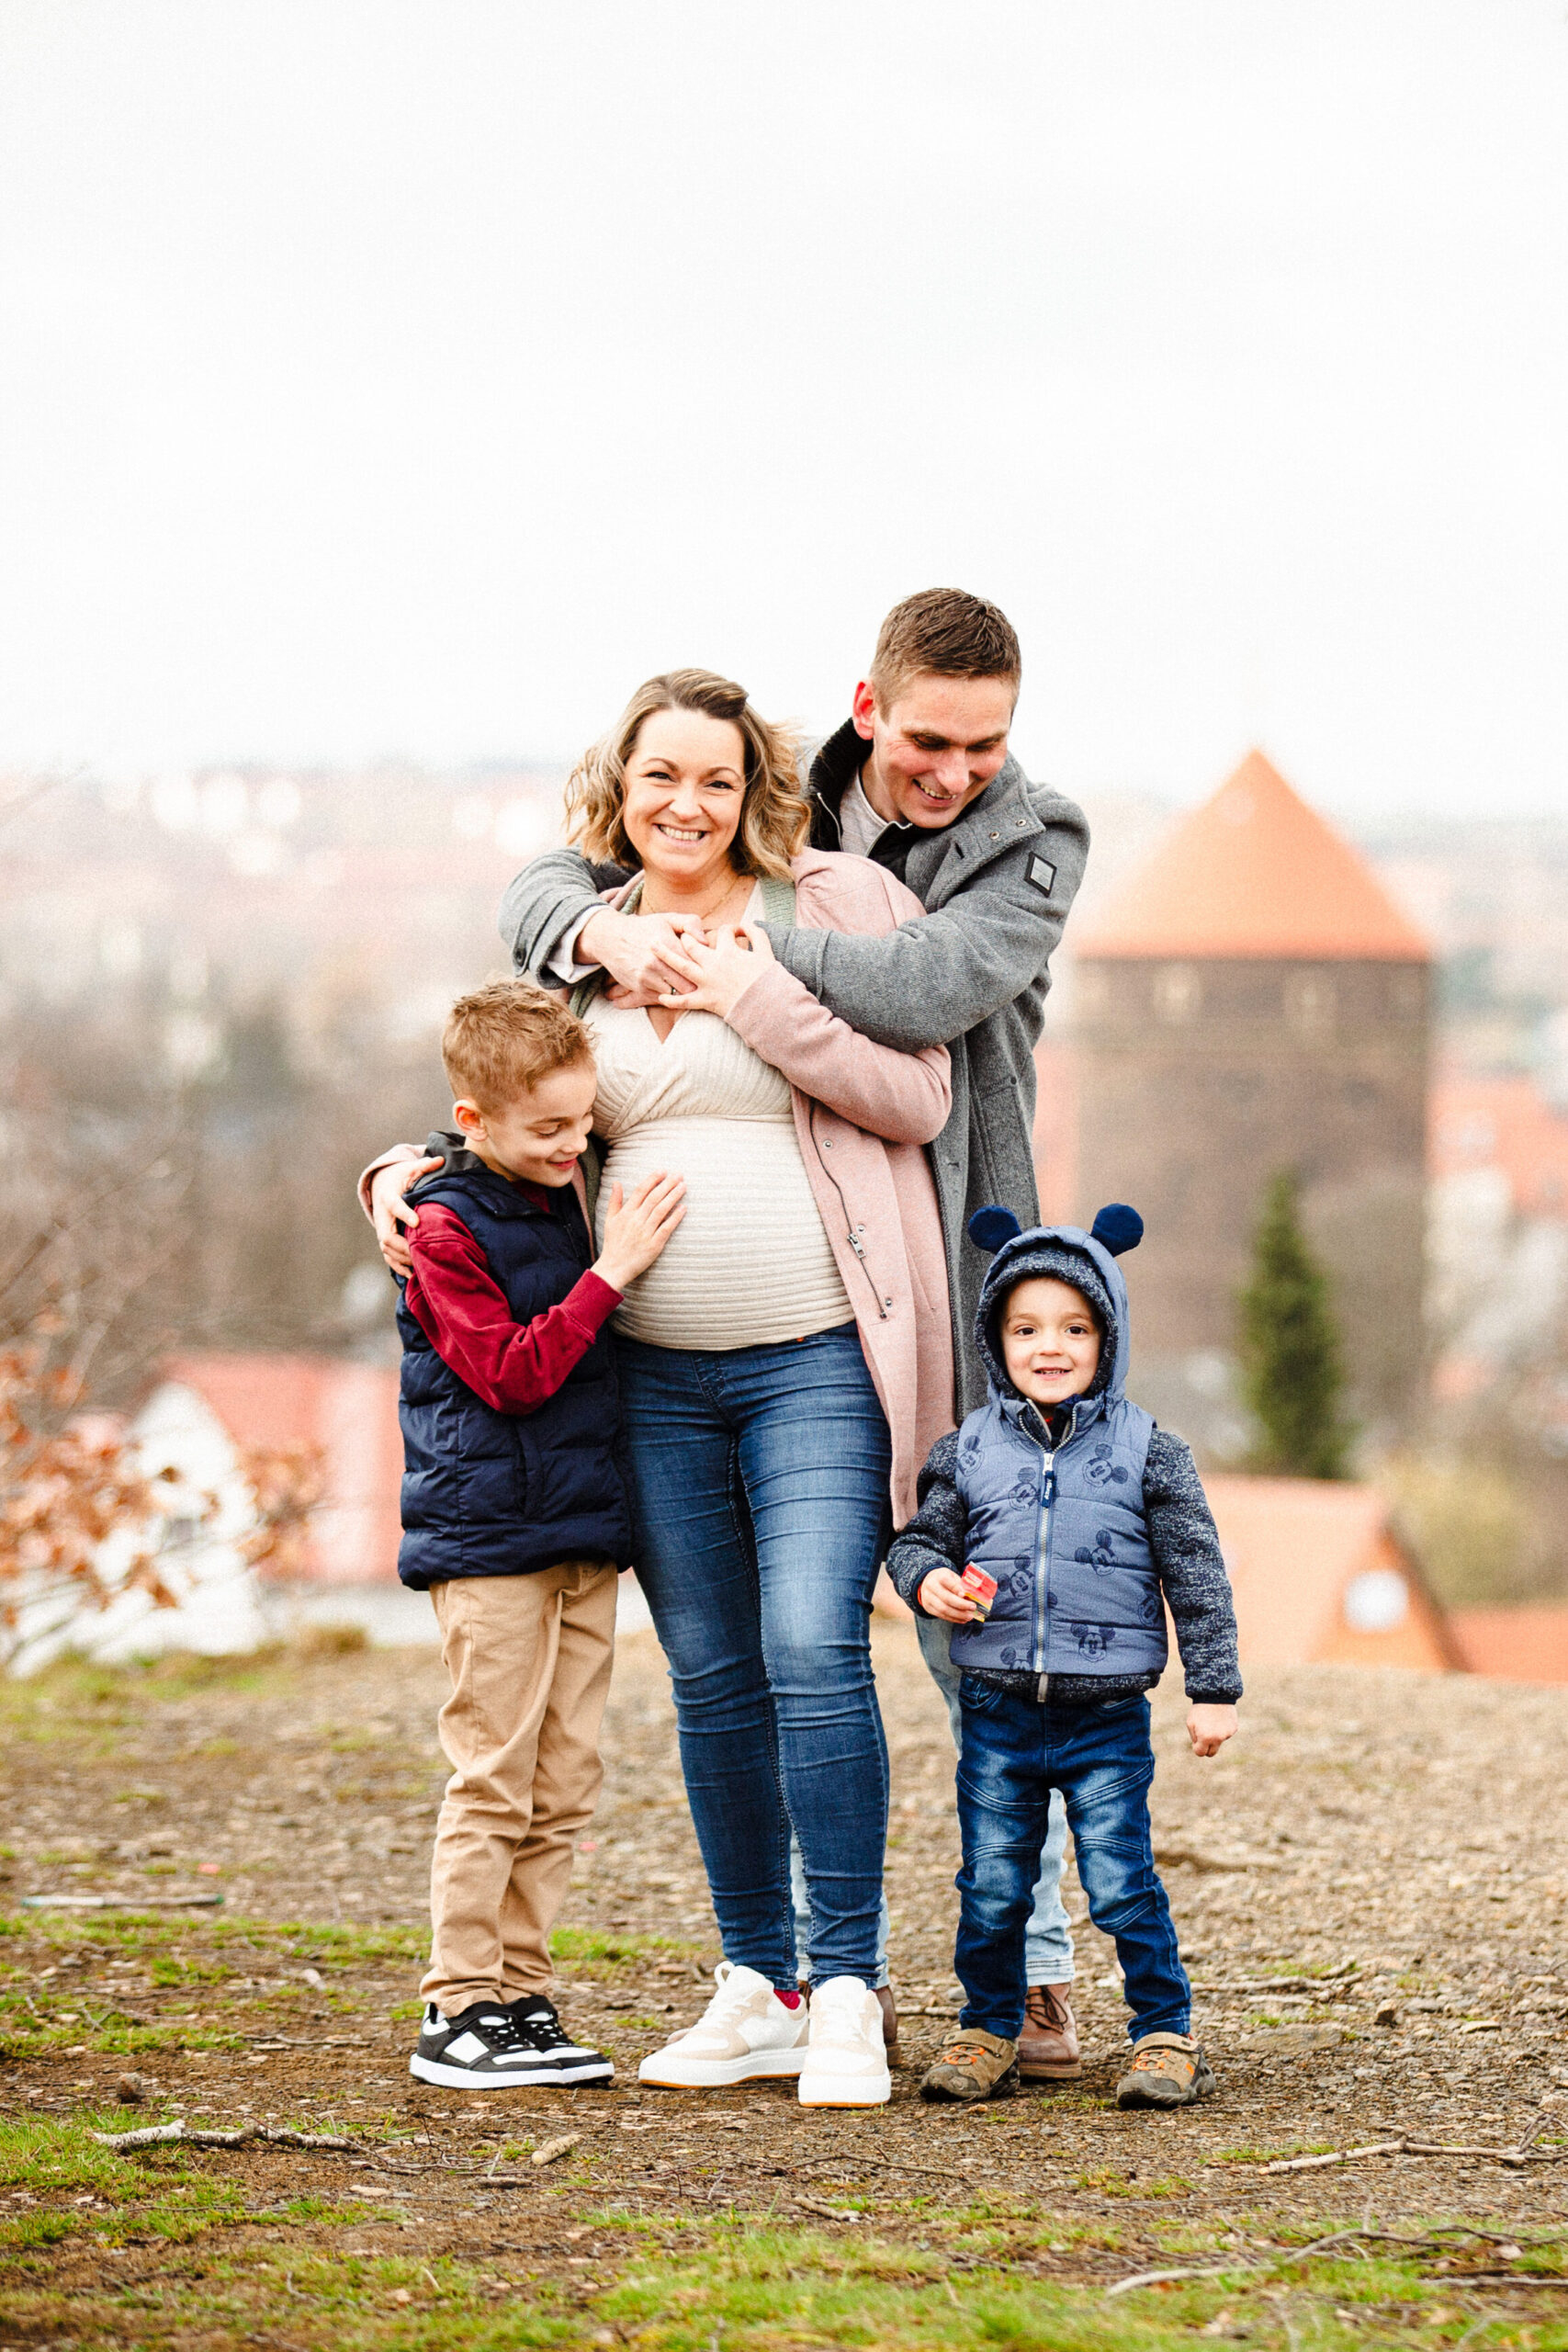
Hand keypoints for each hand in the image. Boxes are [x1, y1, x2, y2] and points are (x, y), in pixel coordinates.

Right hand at [371, 1156, 442, 1275]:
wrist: (383, 1184)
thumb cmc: (401, 1177)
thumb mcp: (411, 1169)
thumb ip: (425, 1166)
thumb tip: (440, 1160)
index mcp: (388, 1196)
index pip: (394, 1206)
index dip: (404, 1214)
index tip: (418, 1222)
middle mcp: (382, 1215)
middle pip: (386, 1235)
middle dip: (402, 1245)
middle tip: (421, 1252)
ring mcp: (382, 1228)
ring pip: (386, 1248)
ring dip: (401, 1258)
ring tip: (420, 1266)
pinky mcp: (384, 1239)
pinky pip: (387, 1256)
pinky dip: (398, 1266)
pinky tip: (412, 1275)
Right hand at [580, 909, 706, 1005]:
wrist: (610, 938)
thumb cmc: (644, 928)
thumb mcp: (666, 919)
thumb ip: (690, 924)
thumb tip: (705, 940)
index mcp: (667, 944)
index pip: (695, 963)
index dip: (705, 969)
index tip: (711, 971)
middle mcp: (656, 962)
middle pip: (688, 984)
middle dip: (698, 986)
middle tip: (706, 987)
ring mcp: (647, 977)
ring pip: (676, 995)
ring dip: (684, 994)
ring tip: (694, 992)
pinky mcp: (639, 988)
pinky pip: (661, 999)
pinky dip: (669, 997)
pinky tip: (675, 992)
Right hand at [593, 1172, 686, 1291]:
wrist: (614, 1268)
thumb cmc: (613, 1244)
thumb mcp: (609, 1220)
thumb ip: (614, 1201)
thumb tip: (616, 1182)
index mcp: (626, 1213)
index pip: (641, 1191)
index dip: (653, 1179)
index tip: (663, 1171)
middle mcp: (636, 1220)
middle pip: (654, 1198)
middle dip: (667, 1184)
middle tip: (679, 1174)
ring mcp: (645, 1232)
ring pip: (662, 1210)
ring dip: (673, 1196)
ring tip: (683, 1186)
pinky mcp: (654, 1245)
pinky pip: (666, 1228)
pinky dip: (675, 1217)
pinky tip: (683, 1208)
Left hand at [660, 923, 774, 1019]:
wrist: (767, 1006)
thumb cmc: (768, 979)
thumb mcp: (767, 952)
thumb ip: (757, 935)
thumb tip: (747, 925)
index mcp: (729, 951)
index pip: (723, 932)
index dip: (729, 929)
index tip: (734, 932)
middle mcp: (714, 964)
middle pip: (693, 945)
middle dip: (686, 937)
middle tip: (681, 936)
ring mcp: (707, 982)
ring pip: (681, 966)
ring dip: (666, 956)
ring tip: (652, 948)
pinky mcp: (706, 1000)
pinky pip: (685, 1001)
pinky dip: (672, 1000)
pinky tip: (660, 997)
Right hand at [918, 1567, 980, 1623]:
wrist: (927, 1582)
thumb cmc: (945, 1580)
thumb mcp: (952, 1576)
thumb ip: (961, 1585)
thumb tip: (972, 1596)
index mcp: (939, 1576)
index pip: (946, 1581)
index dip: (955, 1588)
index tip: (965, 1594)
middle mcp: (931, 1587)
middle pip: (946, 1598)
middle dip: (961, 1604)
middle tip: (973, 1607)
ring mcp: (928, 1598)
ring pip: (943, 1609)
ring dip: (958, 1615)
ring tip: (969, 1616)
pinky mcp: (928, 1608)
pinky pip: (941, 1616)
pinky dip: (953, 1619)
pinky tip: (962, 1619)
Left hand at [1187, 1703, 1236, 1757]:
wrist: (1215, 1694)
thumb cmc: (1200, 1709)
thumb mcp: (1191, 1723)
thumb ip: (1194, 1738)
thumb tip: (1199, 1747)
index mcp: (1205, 1738)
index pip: (1200, 1753)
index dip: (1197, 1748)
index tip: (1196, 1744)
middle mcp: (1218, 1738)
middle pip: (1212, 1753)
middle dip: (1207, 1748)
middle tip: (1204, 1738)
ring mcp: (1227, 1734)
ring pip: (1219, 1741)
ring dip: (1215, 1735)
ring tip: (1212, 1720)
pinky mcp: (1234, 1729)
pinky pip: (1226, 1733)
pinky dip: (1223, 1729)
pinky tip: (1220, 1718)